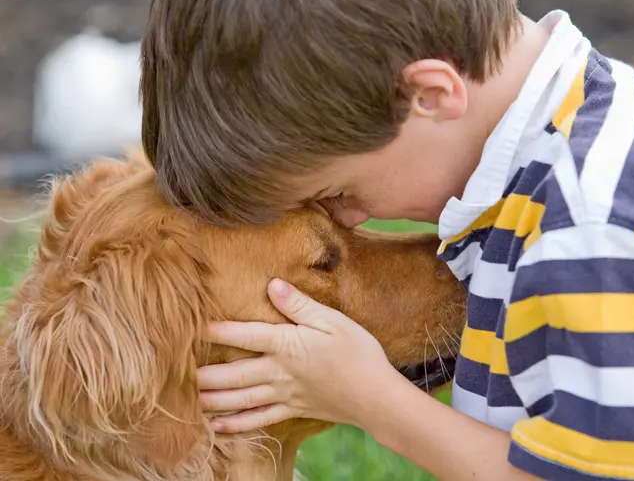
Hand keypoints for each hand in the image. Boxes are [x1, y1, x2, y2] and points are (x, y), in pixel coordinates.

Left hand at [197, 278, 402, 432]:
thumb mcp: (332, 320)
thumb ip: (300, 305)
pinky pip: (259, 420)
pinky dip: (236, 425)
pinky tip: (218, 426)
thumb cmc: (358, 353)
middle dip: (205, 374)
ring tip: (189, 400)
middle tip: (178, 374)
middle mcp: (279, 371)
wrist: (376, 396)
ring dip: (213, 400)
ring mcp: (284, 394)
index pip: (245, 334)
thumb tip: (272, 284)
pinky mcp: (293, 410)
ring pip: (240, 398)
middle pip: (234, 373)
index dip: (218, 329)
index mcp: (287, 344)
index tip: (193, 325)